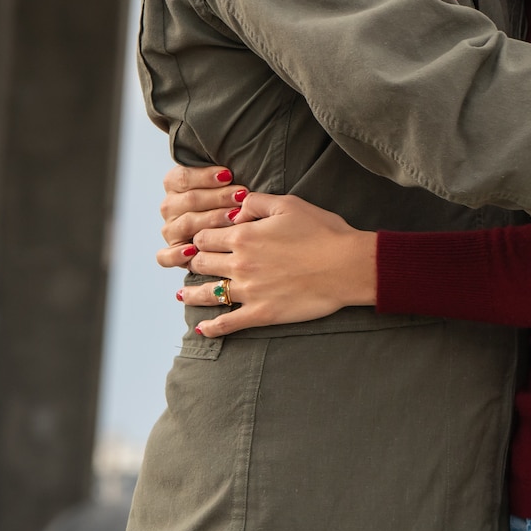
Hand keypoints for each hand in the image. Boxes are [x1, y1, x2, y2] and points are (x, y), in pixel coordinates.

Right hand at [155, 165, 246, 266]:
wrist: (227, 228)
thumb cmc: (229, 198)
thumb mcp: (225, 181)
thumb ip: (223, 174)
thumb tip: (234, 170)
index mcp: (175, 184)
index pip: (183, 178)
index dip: (205, 176)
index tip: (228, 175)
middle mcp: (170, 206)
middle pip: (190, 200)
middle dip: (218, 197)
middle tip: (241, 196)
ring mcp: (170, 230)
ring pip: (185, 224)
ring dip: (211, 220)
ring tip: (234, 217)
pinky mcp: (170, 252)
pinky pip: (165, 256)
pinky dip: (176, 255)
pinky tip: (192, 251)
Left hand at [179, 193, 377, 337]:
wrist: (347, 265)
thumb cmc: (324, 232)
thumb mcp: (290, 204)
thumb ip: (256, 203)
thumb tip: (235, 211)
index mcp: (244, 236)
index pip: (204, 237)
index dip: (200, 237)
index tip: (202, 240)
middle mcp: (239, 264)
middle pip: (200, 263)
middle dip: (195, 261)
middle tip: (195, 264)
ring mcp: (248, 291)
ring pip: (205, 294)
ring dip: (190, 294)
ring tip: (183, 294)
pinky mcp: (261, 313)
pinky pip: (227, 323)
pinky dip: (211, 328)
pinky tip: (202, 328)